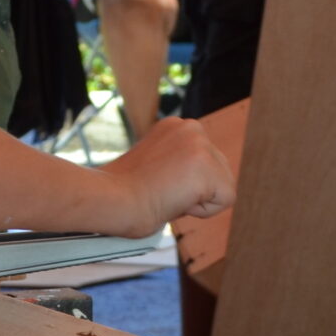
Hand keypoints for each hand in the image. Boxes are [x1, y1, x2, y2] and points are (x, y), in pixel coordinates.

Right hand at [107, 117, 232, 236]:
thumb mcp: (154, 166)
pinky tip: (175, 200)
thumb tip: (195, 181)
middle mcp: (191, 127)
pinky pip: (226, 200)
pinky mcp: (208, 166)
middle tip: (160, 191)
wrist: (109, 199)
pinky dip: (203, 211)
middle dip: (195, 191)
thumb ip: (177, 165)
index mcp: (175, 125)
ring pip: (223, 188)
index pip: (203, 164)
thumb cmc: (122, 193)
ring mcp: (200, 145)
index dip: (182, 184)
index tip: (154, 183)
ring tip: (165, 194)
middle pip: (219, 173)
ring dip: (198, 201)